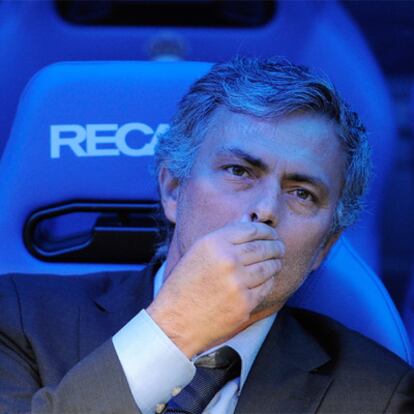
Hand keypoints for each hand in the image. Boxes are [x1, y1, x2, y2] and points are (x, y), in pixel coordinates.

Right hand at [147, 221, 284, 357]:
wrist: (175, 321)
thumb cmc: (185, 285)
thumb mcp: (198, 252)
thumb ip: (224, 237)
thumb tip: (249, 223)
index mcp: (214, 243)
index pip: (251, 230)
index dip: (266, 231)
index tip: (272, 234)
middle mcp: (227, 259)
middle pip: (263, 247)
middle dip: (276, 246)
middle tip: (279, 248)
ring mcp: (238, 282)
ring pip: (269, 267)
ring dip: (276, 263)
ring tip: (277, 261)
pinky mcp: (245, 303)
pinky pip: (266, 286)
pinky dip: (270, 281)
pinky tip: (268, 278)